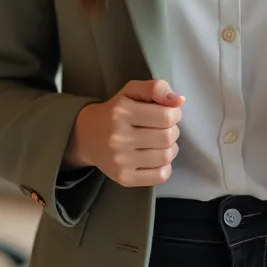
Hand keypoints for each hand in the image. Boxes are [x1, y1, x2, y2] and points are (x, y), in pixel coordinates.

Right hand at [65, 79, 183, 187]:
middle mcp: (119, 138)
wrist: (86, 136)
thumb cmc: (115, 110)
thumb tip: (179, 100)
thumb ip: (156, 88)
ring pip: (166, 156)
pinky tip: (157, 157)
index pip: (166, 116)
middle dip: (173, 130)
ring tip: (162, 142)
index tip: (170, 113)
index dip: (175, 113)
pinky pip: (160, 176)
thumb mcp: (132, 90)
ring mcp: (121, 161)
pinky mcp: (124, 178)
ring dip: (171, 148)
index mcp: (122, 112)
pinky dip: (165, 166)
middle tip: (165, 128)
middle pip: (167, 137)